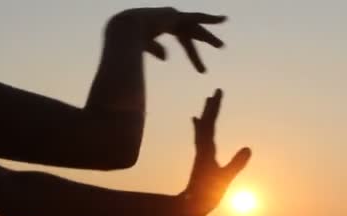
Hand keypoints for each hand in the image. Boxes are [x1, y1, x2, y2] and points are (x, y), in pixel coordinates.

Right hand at [107, 7, 226, 72]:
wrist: (124, 30)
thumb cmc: (128, 41)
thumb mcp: (144, 48)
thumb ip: (155, 50)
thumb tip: (166, 57)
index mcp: (162, 26)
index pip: (182, 40)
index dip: (193, 55)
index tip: (201, 68)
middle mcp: (169, 19)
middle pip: (192, 32)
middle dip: (205, 40)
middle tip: (220, 47)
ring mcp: (172, 15)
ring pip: (196, 26)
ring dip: (209, 36)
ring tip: (222, 44)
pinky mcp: (175, 15)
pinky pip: (196, 17)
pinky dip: (210, 18)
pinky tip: (223, 20)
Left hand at [179, 89, 250, 215]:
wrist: (190, 206)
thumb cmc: (206, 194)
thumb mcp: (224, 178)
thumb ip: (236, 164)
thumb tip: (249, 147)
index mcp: (206, 150)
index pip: (210, 123)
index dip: (214, 107)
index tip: (216, 92)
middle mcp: (202, 148)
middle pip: (206, 122)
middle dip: (212, 106)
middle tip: (215, 90)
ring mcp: (201, 153)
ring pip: (203, 128)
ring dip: (207, 114)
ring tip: (208, 101)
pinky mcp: (202, 159)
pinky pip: (201, 137)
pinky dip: (201, 126)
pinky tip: (198, 122)